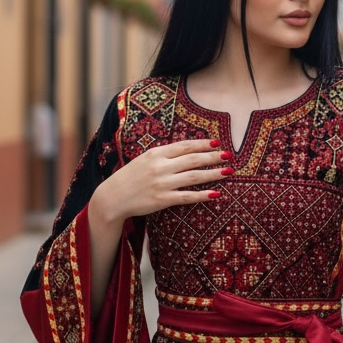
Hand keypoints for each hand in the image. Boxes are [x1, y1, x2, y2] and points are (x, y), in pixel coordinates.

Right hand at [92, 138, 232, 223]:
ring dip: (213, 174)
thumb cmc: (131, 177)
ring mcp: (162, 184)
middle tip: (229, 155)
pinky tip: (216, 194)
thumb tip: (187, 150)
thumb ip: (164, 155)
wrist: (113, 197)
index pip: (184, 146)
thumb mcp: (145, 159)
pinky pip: (187, 197)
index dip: (202, 144)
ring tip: (228, 171)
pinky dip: (202, 195)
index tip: (217, 142)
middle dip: (213, 156)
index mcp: (156, 154)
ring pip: (194, 177)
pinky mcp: (162, 200)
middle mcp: (160, 167)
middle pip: (193, 159)